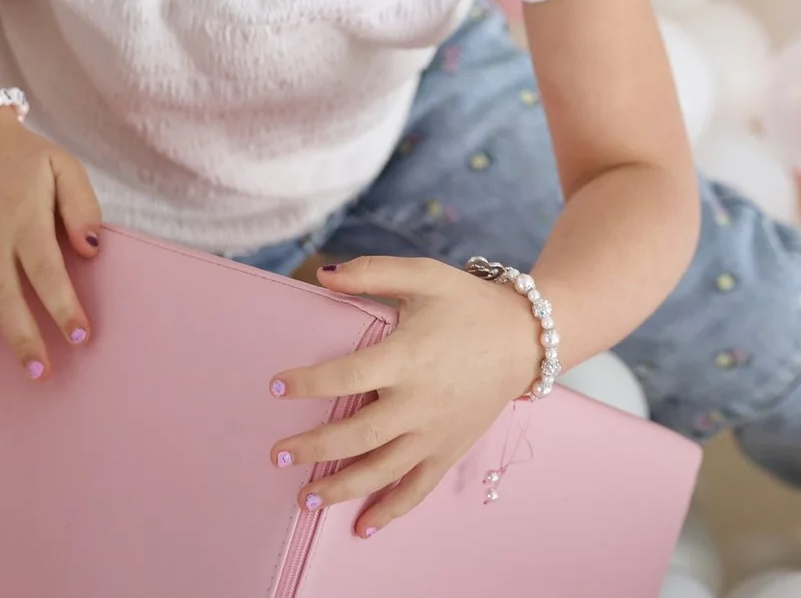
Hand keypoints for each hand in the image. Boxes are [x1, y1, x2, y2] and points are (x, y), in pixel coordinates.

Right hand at [0, 114, 106, 381]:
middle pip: (2, 295)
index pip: (48, 271)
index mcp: (25, 220)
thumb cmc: (24, 158)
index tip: (80, 337)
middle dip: (21, 336)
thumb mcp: (63, 167)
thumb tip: (91, 249)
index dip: (64, 306)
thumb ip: (81, 206)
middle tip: (39, 374)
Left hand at [268, 256, 544, 534]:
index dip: (308, 383)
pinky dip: (390, 511)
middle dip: (313, 447)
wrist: (524, 338)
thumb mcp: (425, 276)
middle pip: (358, 435)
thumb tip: (322, 274)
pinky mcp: (448, 450)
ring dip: (340, 488)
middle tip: (277, 454)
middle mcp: (420, 401)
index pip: (348, 376)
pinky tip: (362, 527)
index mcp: (409, 357)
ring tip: (304, 498)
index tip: (275, 386)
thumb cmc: (468, 304)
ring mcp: (435, 432)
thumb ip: (373, 272)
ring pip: (382, 470)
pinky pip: (417, 488)